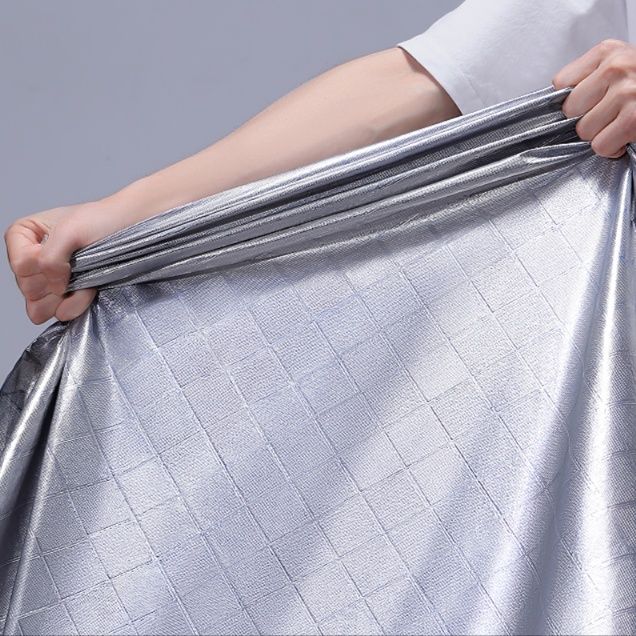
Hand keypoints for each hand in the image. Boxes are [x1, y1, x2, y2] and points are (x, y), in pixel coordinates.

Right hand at [4, 200, 119, 323]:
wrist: (132, 231)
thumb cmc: (104, 221)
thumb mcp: (70, 229)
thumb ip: (50, 258)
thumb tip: (54, 288)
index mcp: (22, 235)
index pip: (21, 266)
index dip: (43, 265)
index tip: (67, 252)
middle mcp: (30, 259)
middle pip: (29, 289)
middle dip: (57, 283)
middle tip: (80, 267)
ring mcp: (47, 280)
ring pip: (39, 307)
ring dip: (66, 299)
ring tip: (86, 281)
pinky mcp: (65, 296)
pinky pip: (58, 314)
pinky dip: (75, 307)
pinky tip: (89, 292)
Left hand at [552, 39, 635, 157]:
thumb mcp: (620, 65)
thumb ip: (590, 78)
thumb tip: (560, 106)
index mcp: (608, 52)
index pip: (560, 83)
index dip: (572, 100)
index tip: (588, 102)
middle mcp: (616, 68)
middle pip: (569, 110)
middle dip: (585, 118)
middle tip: (608, 115)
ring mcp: (626, 92)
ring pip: (584, 130)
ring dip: (600, 134)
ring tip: (619, 123)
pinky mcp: (634, 118)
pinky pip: (601, 145)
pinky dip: (612, 148)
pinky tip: (625, 135)